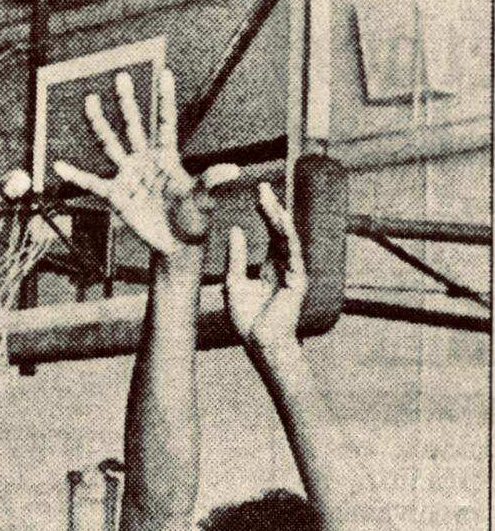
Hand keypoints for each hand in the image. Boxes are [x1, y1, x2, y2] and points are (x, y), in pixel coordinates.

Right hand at [53, 68, 236, 256]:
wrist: (177, 244)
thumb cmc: (194, 219)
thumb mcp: (203, 200)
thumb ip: (211, 182)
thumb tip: (233, 170)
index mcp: (168, 158)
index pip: (167, 123)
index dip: (165, 99)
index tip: (165, 73)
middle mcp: (146, 161)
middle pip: (135, 125)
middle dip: (128, 102)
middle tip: (122, 76)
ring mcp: (128, 176)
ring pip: (111, 144)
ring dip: (100, 123)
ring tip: (90, 101)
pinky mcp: (116, 195)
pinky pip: (92, 183)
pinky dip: (75, 176)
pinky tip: (58, 166)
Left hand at [225, 183, 306, 352]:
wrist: (259, 343)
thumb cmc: (247, 320)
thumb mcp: (233, 283)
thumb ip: (237, 257)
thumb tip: (236, 229)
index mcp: (271, 266)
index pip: (270, 232)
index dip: (264, 213)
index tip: (257, 192)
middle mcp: (285, 265)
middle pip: (280, 230)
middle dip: (272, 208)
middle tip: (262, 187)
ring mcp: (293, 271)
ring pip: (287, 238)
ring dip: (278, 217)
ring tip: (269, 199)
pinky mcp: (298, 280)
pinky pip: (293, 253)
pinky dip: (287, 237)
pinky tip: (280, 221)